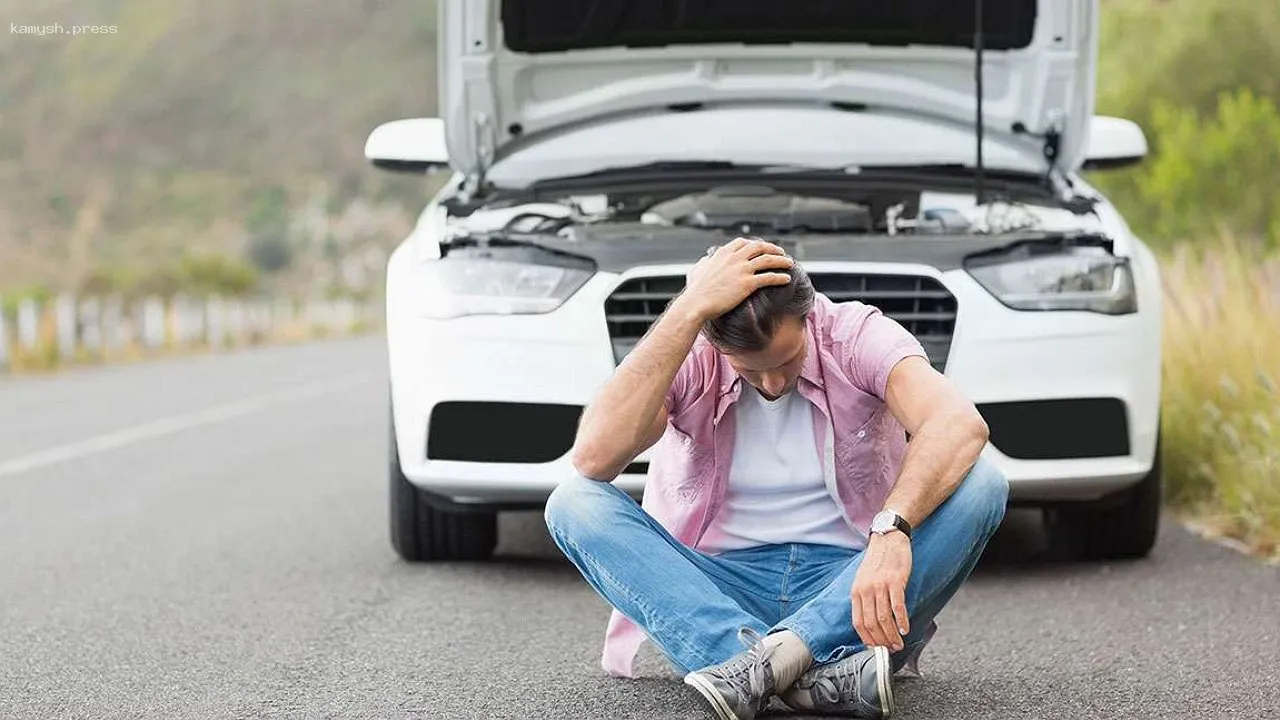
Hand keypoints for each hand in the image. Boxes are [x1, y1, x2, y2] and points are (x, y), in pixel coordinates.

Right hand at [677, 237, 793, 320]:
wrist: (696, 304)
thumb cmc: (695, 291)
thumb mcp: (697, 270)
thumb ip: (705, 262)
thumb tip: (706, 259)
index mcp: (723, 253)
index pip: (743, 242)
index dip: (755, 243)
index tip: (762, 247)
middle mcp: (734, 258)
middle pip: (759, 247)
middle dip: (772, 248)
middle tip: (781, 252)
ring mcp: (742, 270)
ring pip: (768, 260)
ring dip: (781, 260)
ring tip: (790, 263)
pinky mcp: (747, 284)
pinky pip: (769, 277)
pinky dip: (780, 277)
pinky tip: (787, 279)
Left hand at [850, 532, 911, 651]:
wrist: (888, 538)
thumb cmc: (878, 561)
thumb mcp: (864, 580)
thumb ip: (865, 599)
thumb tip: (871, 623)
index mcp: (856, 592)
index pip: (858, 623)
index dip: (867, 639)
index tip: (876, 649)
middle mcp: (865, 590)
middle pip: (871, 623)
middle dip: (881, 641)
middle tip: (892, 650)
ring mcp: (880, 585)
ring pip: (884, 618)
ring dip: (892, 635)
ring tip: (899, 643)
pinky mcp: (895, 580)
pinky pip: (898, 606)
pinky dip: (902, 621)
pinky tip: (905, 629)